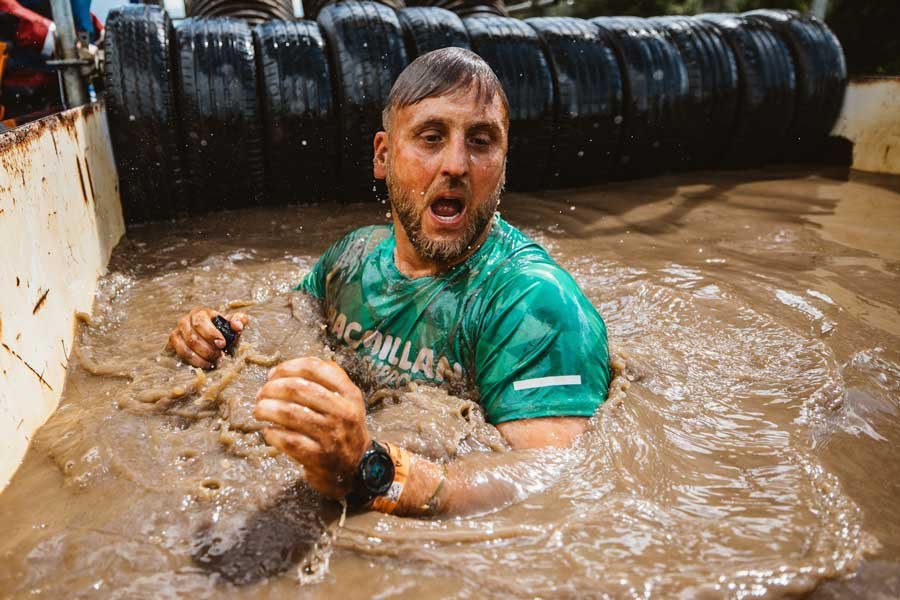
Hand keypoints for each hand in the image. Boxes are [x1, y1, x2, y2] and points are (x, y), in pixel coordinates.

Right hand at [165, 307, 247, 368]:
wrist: (211, 338)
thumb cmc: (223, 330)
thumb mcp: (232, 324)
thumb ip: (239, 321)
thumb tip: (237, 326)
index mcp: (200, 313)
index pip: (201, 322)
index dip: (211, 334)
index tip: (222, 344)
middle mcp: (185, 321)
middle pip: (192, 338)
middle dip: (208, 350)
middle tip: (219, 357)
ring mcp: (177, 333)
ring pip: (185, 349)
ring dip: (201, 359)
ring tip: (214, 362)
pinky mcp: (172, 344)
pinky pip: (180, 356)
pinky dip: (193, 362)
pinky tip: (205, 364)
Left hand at [253, 357, 369, 498]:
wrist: (359, 467)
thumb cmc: (345, 429)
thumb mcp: (347, 400)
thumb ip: (327, 380)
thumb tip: (285, 370)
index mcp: (349, 394)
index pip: (314, 368)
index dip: (286, 367)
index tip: (272, 374)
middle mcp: (342, 412)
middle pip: (297, 389)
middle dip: (271, 388)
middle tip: (261, 394)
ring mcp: (330, 435)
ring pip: (289, 413)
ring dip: (266, 409)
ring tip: (259, 411)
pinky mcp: (318, 457)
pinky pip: (287, 440)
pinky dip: (272, 433)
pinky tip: (269, 431)